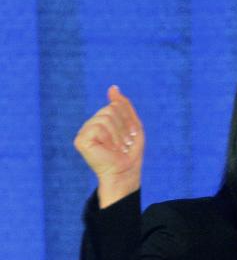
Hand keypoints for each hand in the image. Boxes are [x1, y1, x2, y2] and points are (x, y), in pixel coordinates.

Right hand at [73, 85, 144, 207]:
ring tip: (118, 148)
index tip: (130, 136)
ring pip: (105, 118)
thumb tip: (113, 87)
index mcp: (102, 120)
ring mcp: (84, 132)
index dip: (128, 120)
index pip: (115, 105)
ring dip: (118, 135)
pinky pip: (98, 128)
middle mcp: (91, 124)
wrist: (126, 172)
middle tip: (124, 144)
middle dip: (124, 128)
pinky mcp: (80, 141)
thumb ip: (123, 106)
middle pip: (110, 110)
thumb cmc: (130, 152)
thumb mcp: (132, 125)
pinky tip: (109, 150)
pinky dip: (109, 139)